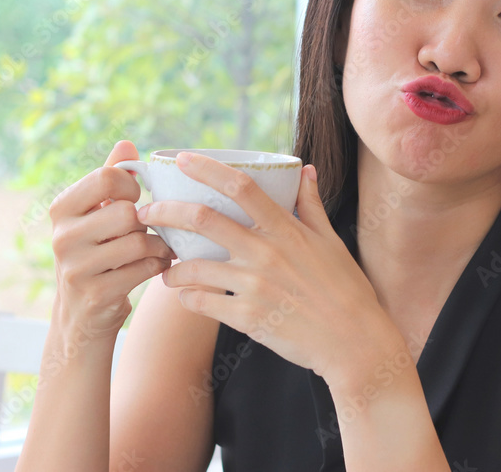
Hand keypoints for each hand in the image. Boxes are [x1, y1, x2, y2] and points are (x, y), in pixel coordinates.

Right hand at [49, 140, 177, 338]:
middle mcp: (62, 236)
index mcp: (62, 208)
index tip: (135, 200)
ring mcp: (75, 267)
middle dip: (146, 223)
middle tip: (146, 231)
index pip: (108, 177)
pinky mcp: (95, 293)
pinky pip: (145, 268)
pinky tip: (155, 266)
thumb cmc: (98, 251)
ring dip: (158, 246)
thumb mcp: (97, 213)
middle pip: (127, 211)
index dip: (132, 187)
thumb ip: (110, 178)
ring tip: (158, 248)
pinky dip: (158, 265)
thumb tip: (126, 143)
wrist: (83, 314)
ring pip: (139, 241)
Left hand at [139, 153, 400, 387]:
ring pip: (192, 267)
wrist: (353, 341)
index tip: (182, 159)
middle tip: (147, 211)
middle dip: (166, 211)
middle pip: (203, 219)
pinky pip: (201, 303)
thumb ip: (311, 205)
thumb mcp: (331, 241)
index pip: (241, 186)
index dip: (208, 168)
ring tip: (166, 266)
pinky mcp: (246, 318)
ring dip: (171, 265)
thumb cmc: (346, 288)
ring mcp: (253, 286)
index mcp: (286, 229)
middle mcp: (266, 253)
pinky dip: (187, 297)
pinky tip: (186, 295)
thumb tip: (306, 171)